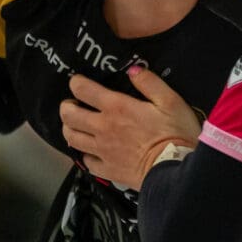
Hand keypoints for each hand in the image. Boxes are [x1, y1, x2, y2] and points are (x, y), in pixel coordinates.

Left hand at [60, 66, 201, 190]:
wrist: (176, 171)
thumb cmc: (176, 134)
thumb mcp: (170, 101)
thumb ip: (150, 83)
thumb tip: (133, 70)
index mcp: (117, 107)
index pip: (83, 89)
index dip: (76, 83)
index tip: (78, 82)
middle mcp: (103, 128)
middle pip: (69, 115)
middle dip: (66, 106)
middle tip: (72, 104)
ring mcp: (102, 151)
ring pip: (71, 138)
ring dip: (69, 129)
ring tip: (76, 125)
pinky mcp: (107, 169)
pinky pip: (86, 162)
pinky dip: (85, 155)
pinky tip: (92, 151)